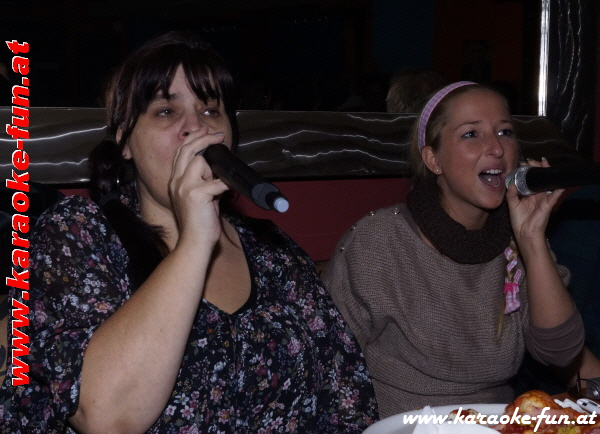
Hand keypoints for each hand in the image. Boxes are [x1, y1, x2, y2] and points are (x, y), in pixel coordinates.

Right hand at [168, 127, 229, 248]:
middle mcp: (176, 181)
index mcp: (175, 181)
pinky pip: (216, 182)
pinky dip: (224, 185)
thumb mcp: (199, 197)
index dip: (193, 140)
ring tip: (217, 182)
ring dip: (213, 168)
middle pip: (187, 149)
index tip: (206, 133)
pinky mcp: (196, 194)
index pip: (181, 153)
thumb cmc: (199, 222)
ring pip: (199, 161)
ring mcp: (184, 187)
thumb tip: (216, 170)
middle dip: (202, 138)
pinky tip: (227, 190)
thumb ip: (203, 181)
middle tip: (216, 135)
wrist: (194, 242)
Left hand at [505, 157, 563, 243]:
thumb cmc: (519, 220)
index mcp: (529, 193)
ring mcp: (543, 198)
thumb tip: (511, 183)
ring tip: (544, 164)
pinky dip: (558, 189)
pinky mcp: (548, 204)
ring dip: (547, 173)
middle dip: (537, 168)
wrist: (524, 233)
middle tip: (532, 160)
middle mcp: (537, 194)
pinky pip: (555, 195)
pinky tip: (560, 182)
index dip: (528, 170)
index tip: (524, 162)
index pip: (530, 179)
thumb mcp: (512, 204)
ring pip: (548, 183)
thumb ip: (511, 194)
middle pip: (540, 178)